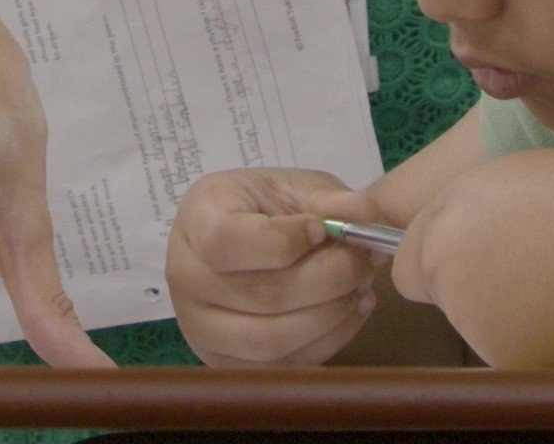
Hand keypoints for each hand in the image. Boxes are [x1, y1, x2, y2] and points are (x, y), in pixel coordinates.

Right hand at [167, 168, 379, 366]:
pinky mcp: (225, 363)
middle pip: (261, 296)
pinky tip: (349, 312)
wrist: (238, 237)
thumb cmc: (263, 207)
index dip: (282, 240)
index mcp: (197, 218)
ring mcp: (201, 328)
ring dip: (331, 316)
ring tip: (360, 288)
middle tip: (363, 261)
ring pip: (272, 340)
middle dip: (328, 280)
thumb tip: (366, 212)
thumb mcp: (292, 187)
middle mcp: (187, 276)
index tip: (321, 229)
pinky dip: (328, 342)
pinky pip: (282, 366)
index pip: (225, 241)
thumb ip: (329, 198)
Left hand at [392, 152, 553, 367]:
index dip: (435, 260)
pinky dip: (537, 339)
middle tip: (527, 260)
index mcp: (437, 241)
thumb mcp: (488, 183)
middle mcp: (450, 295)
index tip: (466, 252)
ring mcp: (485, 338)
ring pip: (482, 327)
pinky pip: (516, 353)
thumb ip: (449, 220)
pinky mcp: (520, 369)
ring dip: (507, 312)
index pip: (405, 270)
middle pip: (446, 298)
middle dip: (472, 284)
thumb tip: (436, 252)